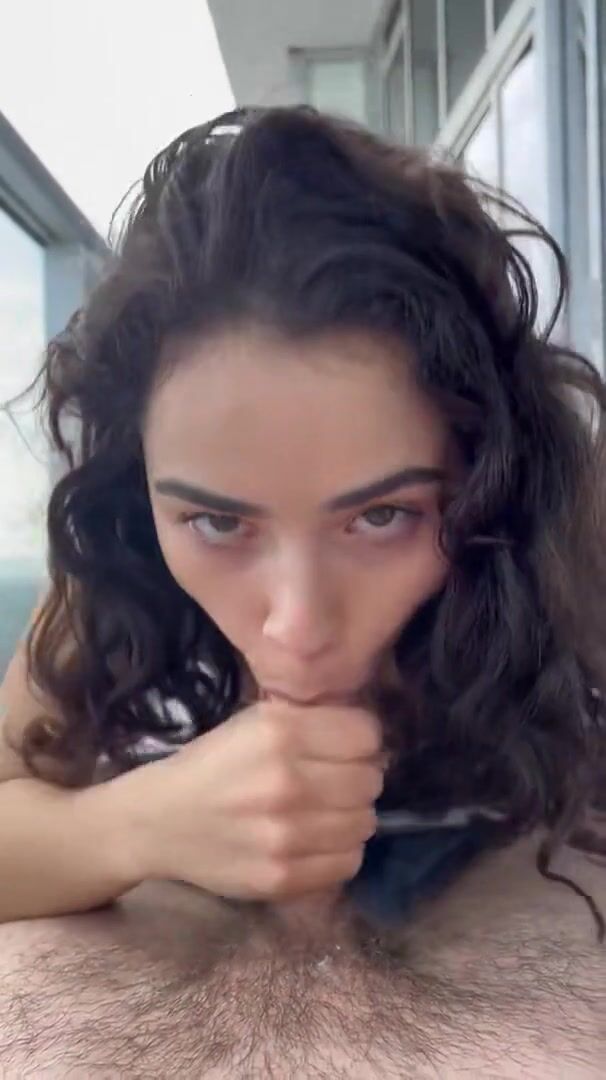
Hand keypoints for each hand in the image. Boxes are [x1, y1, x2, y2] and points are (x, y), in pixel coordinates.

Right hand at [120, 699, 384, 900]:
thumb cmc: (213, 765)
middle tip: (334, 783)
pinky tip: (315, 841)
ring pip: (365, 823)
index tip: (345, 749)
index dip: (361, 741)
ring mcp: (285, 834)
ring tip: (324, 814)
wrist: (158, 821)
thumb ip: (312, 723)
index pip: (366, 735)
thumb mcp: (256, 721)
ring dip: (351, 817)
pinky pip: (348, 863)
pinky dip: (339, 852)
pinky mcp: (282, 877)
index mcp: (279, 732)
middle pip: (370, 780)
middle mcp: (286, 781)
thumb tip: (374, 739)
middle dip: (358, 779)